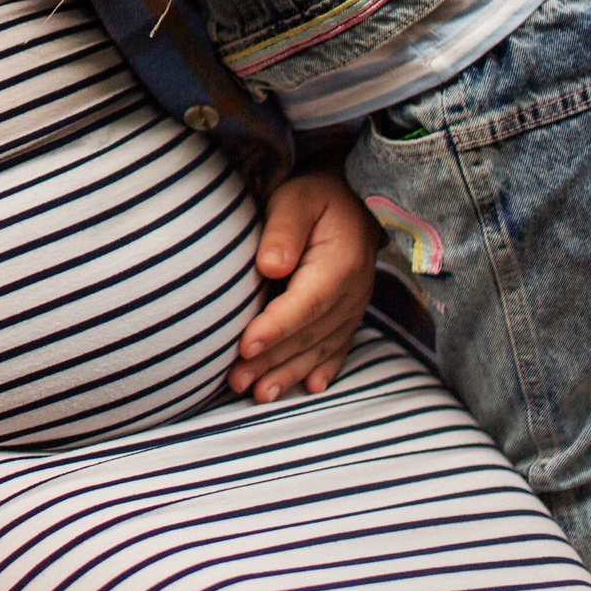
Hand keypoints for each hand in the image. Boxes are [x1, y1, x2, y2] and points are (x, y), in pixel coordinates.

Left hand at [227, 170, 383, 402]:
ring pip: (321, 347)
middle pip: (308, 334)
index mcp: (339, 264)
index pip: (305, 303)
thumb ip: (284, 230)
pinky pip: (339, 346)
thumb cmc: (315, 196)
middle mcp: (351, 292)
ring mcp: (354, 306)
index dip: (276, 328)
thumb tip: (270, 265)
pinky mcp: (350, 312)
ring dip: (290, 372)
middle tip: (236, 381)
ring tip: (259, 394)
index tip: (245, 347)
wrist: (354, 198)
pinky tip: (311, 387)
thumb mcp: (296, 199)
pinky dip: (323, 368)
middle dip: (272, 361)